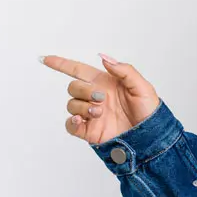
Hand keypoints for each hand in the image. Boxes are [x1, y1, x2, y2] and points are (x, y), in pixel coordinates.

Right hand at [39, 53, 160, 144]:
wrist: (150, 138)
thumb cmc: (149, 112)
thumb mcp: (142, 87)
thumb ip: (124, 70)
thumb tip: (103, 58)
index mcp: (104, 83)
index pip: (77, 69)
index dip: (61, 63)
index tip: (46, 59)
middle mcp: (95, 97)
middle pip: (73, 87)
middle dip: (83, 90)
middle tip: (101, 99)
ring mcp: (90, 114)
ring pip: (71, 104)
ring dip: (82, 106)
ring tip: (99, 113)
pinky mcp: (88, 131)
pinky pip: (70, 124)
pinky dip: (71, 121)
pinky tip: (81, 120)